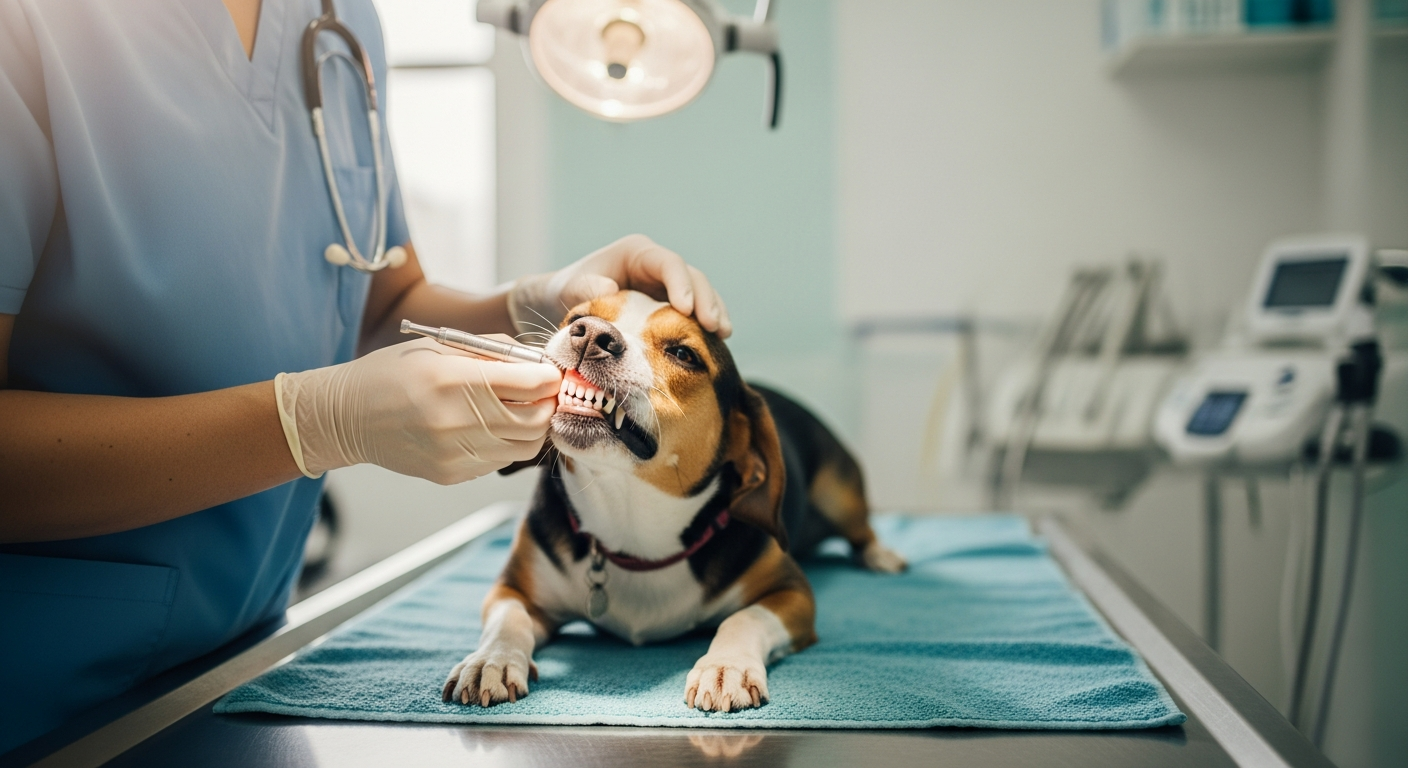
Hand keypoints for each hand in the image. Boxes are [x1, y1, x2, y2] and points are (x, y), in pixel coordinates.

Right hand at [275, 339, 561, 483]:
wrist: (346, 417)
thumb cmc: (392, 373)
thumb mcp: (439, 346)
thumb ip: (491, 351)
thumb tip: (535, 360)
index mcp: (454, 380)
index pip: (532, 384)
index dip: (549, 377)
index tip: (548, 373)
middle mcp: (458, 420)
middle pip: (537, 419)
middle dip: (547, 403)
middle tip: (541, 392)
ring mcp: (456, 453)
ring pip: (525, 446)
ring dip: (532, 426)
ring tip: (519, 409)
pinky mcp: (452, 473)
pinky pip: (500, 461)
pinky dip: (506, 443)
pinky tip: (489, 427)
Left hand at [508, 234, 731, 338]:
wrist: (561, 302)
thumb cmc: (565, 290)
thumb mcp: (570, 289)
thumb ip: (585, 289)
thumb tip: (610, 291)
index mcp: (636, 253)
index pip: (668, 263)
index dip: (681, 283)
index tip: (685, 308)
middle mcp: (656, 266)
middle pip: (691, 277)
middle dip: (705, 300)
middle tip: (714, 326)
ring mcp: (665, 285)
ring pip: (699, 293)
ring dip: (713, 312)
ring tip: (723, 334)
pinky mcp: (668, 305)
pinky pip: (693, 311)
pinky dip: (704, 324)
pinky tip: (716, 341)